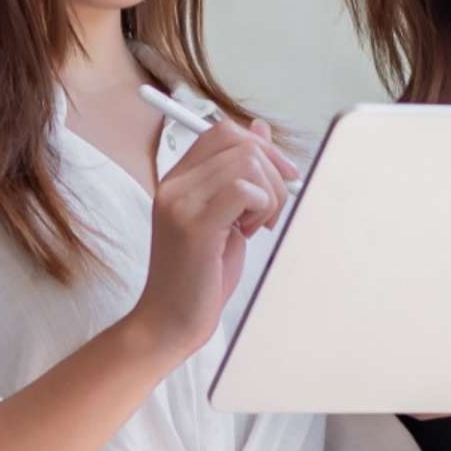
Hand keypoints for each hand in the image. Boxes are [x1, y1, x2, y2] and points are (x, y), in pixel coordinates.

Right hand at [127, 119, 300, 355]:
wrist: (170, 320)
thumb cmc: (198, 276)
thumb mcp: (225, 216)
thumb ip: (238, 175)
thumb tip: (261, 131)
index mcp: (178, 180)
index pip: (222, 131)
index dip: (261, 146)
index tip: (280, 177)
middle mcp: (174, 185)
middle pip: (240, 143)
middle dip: (272, 174)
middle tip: (267, 213)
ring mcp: (181, 202)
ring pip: (247, 164)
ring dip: (269, 194)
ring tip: (255, 226)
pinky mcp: (195, 225)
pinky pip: (244, 191)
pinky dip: (261, 208)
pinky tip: (249, 232)